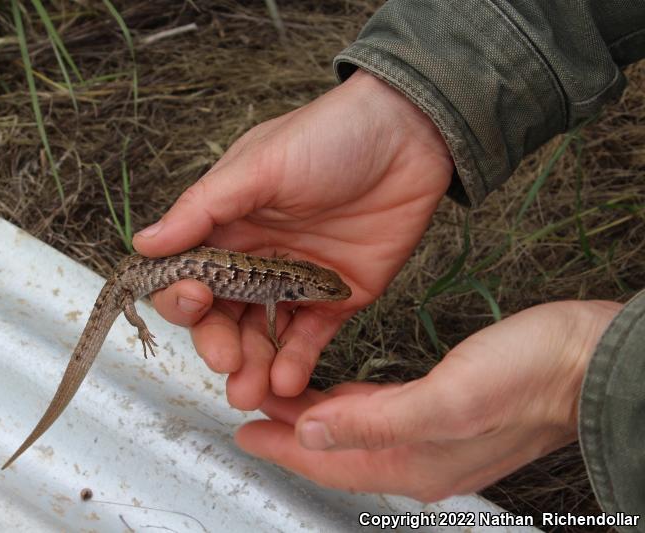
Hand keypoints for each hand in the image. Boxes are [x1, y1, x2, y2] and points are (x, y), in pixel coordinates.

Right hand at [133, 69, 452, 409]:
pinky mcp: (337, 297)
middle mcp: (256, 258)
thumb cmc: (327, 135)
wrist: (410, 134)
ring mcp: (296, 281)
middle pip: (224, 315)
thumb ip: (202, 210)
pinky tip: (287, 380)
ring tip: (250, 392)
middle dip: (220, 343)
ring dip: (254, 365)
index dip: (185, 297)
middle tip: (226, 364)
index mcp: (228, 226)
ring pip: (264, 334)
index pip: (190, 274)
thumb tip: (144, 243)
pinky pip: (311, 336)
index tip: (196, 303)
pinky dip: (296, 360)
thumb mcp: (258, 166)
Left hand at [235, 301, 621, 500]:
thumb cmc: (529, 377)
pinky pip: (378, 414)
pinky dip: (347, 405)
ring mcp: (431, 435)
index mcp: (414, 460)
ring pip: (353, 431)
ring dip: (314, 416)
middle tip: (251, 409)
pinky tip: (335, 395)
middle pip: (334, 448)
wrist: (588, 362)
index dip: (281, 447)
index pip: (328, 459)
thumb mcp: (447, 399)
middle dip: (289, 431)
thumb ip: (374, 421)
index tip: (244, 433)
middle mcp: (418, 455)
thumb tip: (311, 432)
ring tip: (279, 397)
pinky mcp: (443, 410)